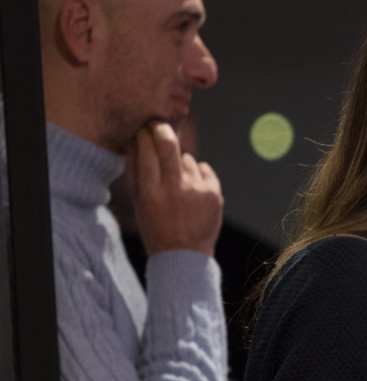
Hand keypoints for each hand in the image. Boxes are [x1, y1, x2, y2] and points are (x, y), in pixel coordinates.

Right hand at [134, 121, 221, 255]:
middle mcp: (175, 189)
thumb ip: (139, 176)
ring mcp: (198, 190)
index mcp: (151, 194)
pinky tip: (193, 188)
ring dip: (181, 164)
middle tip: (159, 125)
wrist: (185, 255)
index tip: (144, 128)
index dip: (145, 136)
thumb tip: (137, 145)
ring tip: (178, 184)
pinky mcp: (214, 192)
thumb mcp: (141, 206)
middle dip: (162, 129)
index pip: (147, 153)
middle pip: (169, 145)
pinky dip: (198, 173)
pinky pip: (204, 168)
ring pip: (188, 159)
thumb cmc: (157, 229)